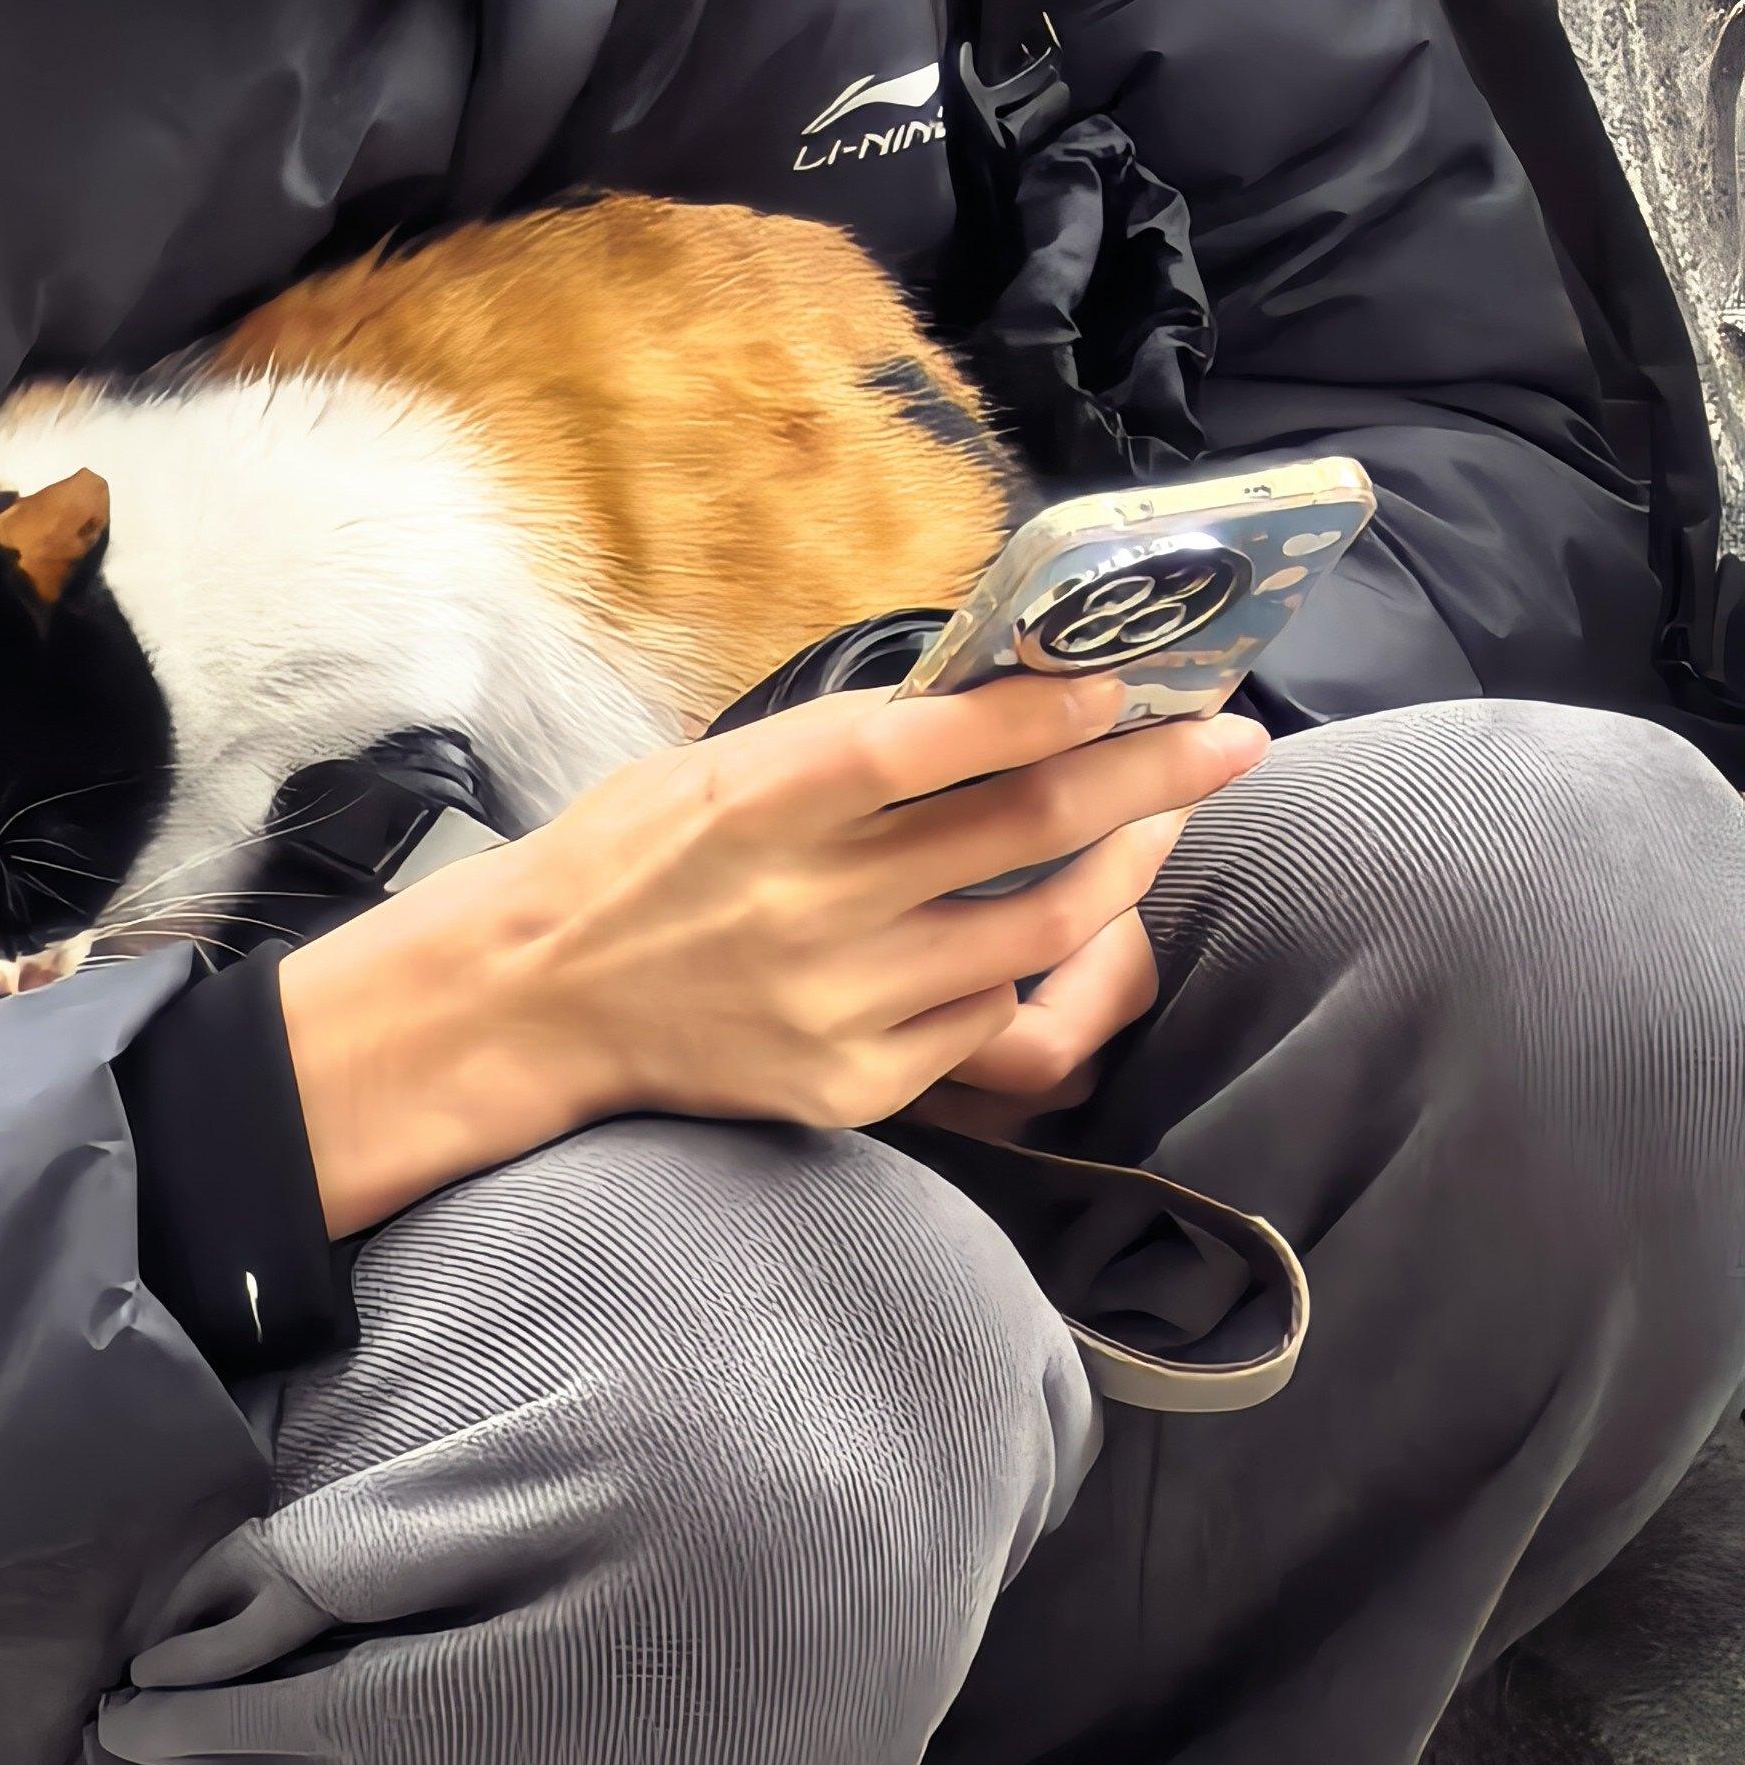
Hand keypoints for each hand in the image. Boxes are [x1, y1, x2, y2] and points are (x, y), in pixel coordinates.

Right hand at [276, 680, 1265, 1235]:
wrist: (534, 1001)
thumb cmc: (628, 859)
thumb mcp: (718, 766)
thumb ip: (845, 743)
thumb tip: (997, 691)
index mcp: (766, 802)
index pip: (939, 743)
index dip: (1046, 709)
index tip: (1125, 680)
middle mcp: (809, 906)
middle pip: (1023, 831)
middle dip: (1150, 778)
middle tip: (1229, 741)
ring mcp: (838, 1004)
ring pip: (1035, 933)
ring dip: (1121, 871)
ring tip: (1157, 827)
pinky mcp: (852, 1084)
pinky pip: (983, 1019)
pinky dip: (1024, 965)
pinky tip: (1036, 928)